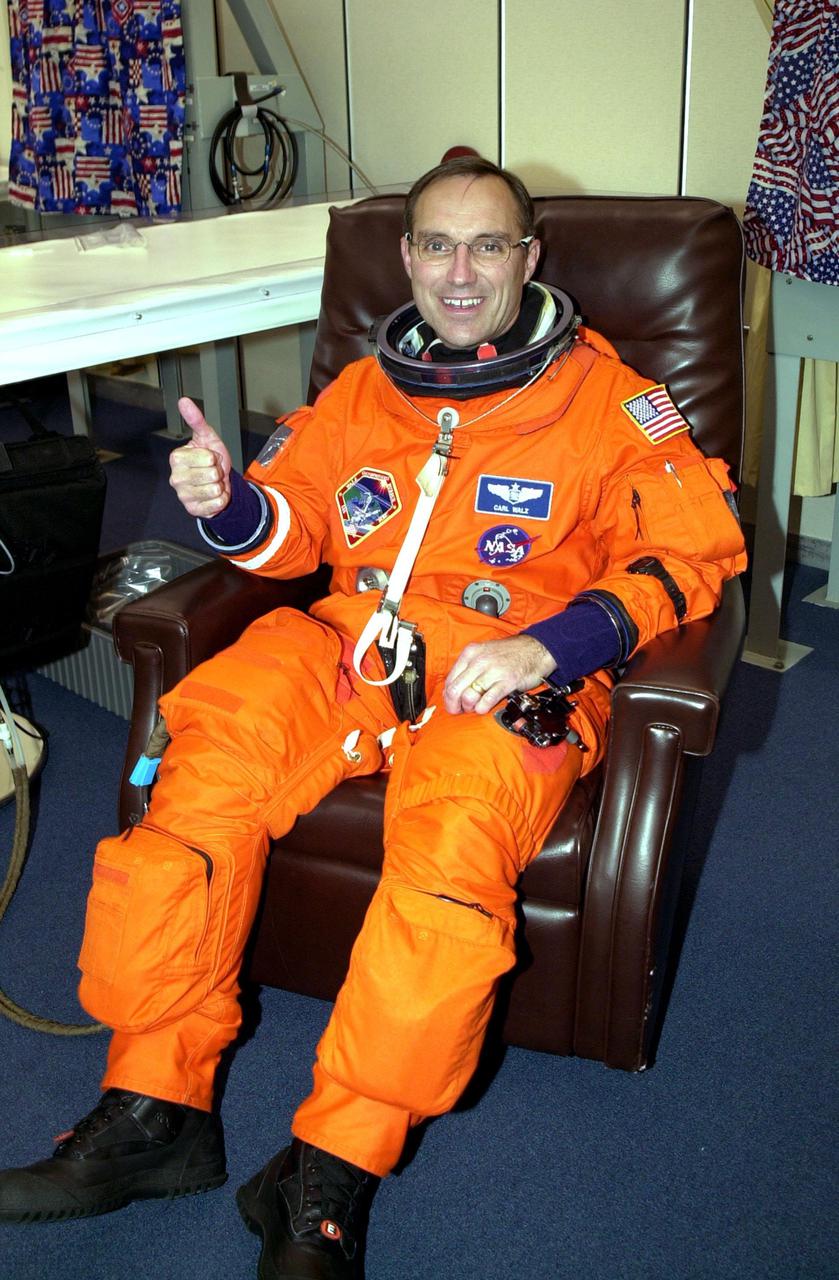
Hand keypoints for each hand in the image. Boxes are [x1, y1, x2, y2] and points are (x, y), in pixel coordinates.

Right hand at [168, 397, 232, 518]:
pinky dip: (221, 500)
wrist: (218, 483)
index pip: (207, 457)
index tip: (209, 458)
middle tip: (212, 472)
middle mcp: (175, 478)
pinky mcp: (192, 510)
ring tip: (212, 483)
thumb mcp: (207, 438)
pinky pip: (216, 504)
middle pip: (212, 474)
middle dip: (218, 472)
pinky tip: (214, 496)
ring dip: (220, 486)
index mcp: (177, 458)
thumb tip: (183, 401)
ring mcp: (183, 495)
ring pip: (214, 489)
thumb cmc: (211, 459)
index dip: (214, 457)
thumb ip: (196, 420)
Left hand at [444, 635, 556, 714]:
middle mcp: (479, 661)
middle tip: (460, 711)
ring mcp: (493, 671)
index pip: (449, 680)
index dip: (448, 697)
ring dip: (469, 707)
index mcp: (471, 653)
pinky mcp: (507, 681)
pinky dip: (483, 708)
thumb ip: (468, 669)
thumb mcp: (484, 653)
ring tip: (475, 707)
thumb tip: (454, 689)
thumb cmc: (510, 653)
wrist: (536, 649)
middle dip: (454, 705)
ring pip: (469, 696)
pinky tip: (485, 707)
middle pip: (455, 690)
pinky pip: (487, 700)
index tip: (452, 704)